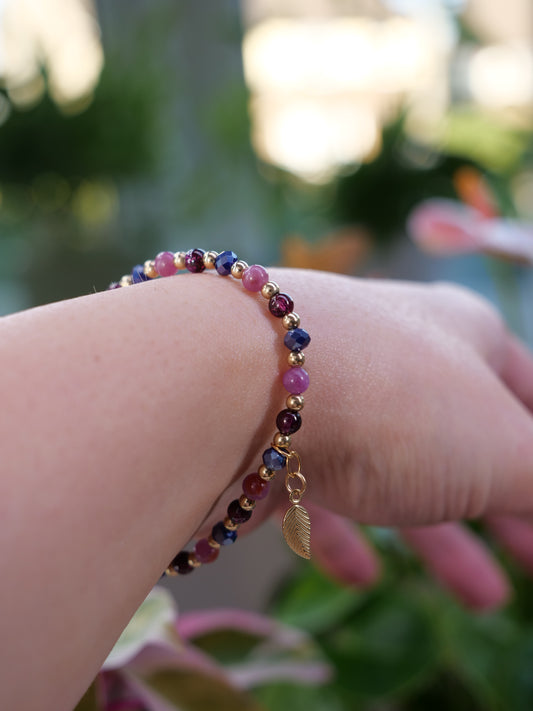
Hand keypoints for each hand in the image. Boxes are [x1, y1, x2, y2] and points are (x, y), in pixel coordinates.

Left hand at [214, 270, 532, 609]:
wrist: (235, 382)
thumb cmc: (392, 401)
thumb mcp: (499, 450)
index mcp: (457, 335)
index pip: (524, 388)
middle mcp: (390, 355)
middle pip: (462, 437)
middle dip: (508, 505)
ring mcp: (326, 394)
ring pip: (394, 471)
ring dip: (440, 536)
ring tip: (482, 598)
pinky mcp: (267, 436)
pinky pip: (314, 490)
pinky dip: (343, 533)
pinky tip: (359, 577)